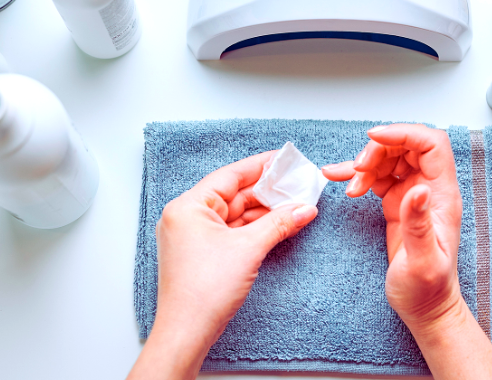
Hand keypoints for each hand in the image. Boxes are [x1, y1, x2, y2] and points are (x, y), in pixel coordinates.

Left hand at [128, 151, 317, 379]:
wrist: (187, 332)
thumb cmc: (203, 291)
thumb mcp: (249, 248)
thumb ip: (279, 223)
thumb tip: (305, 208)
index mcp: (189, 206)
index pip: (230, 176)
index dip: (260, 166)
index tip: (283, 159)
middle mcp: (187, 217)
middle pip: (234, 194)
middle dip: (267, 193)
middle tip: (296, 185)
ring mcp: (193, 236)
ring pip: (235, 214)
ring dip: (264, 212)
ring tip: (295, 206)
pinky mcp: (202, 253)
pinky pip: (232, 231)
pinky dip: (255, 228)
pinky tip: (278, 225)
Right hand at [322, 123, 462, 331]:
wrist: (424, 307)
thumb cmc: (428, 289)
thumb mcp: (423, 262)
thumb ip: (419, 224)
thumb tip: (418, 188)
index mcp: (443, 195)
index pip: (432, 145)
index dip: (405, 133)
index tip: (374, 138)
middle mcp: (430, 189)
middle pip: (407, 145)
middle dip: (379, 149)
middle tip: (358, 169)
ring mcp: (413, 194)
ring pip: (390, 158)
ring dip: (366, 164)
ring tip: (350, 184)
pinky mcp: (397, 202)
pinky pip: (378, 176)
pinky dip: (358, 175)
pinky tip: (340, 177)